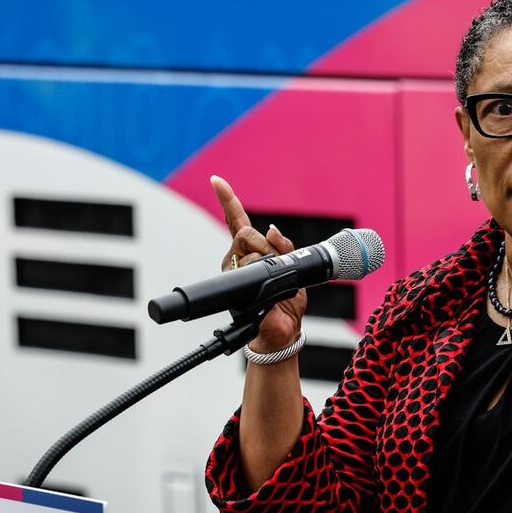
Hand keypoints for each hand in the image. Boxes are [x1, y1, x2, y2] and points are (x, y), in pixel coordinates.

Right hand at [210, 175, 305, 354]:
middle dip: (267, 245)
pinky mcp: (236, 285)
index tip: (216, 180)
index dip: (227, 200)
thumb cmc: (286, 303)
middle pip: (247, 234)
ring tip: (276, 283)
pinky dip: (258, 270)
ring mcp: (233, 272)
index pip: (237, 222)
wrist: (282, 332)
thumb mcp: (295, 270)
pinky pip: (244, 267)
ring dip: (267, 260)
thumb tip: (272, 229)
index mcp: (250, 253)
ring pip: (250, 249)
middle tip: (278, 267)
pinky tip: (264, 279)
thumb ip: (285, 247)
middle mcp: (236, 259)